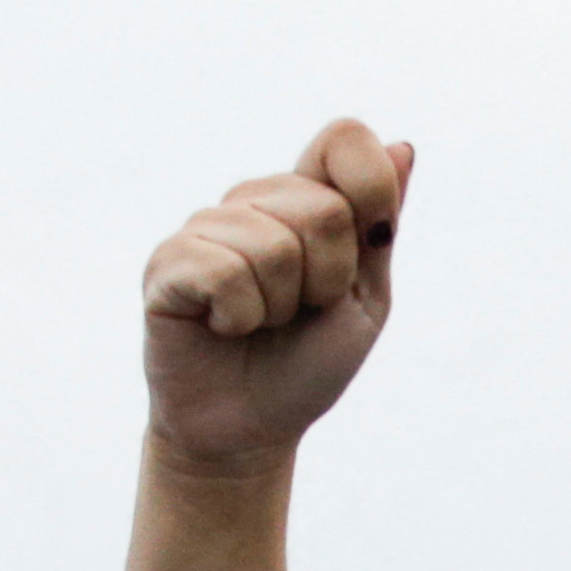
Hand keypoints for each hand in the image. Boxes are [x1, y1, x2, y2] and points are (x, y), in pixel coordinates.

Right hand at [142, 123, 409, 474]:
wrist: (249, 432)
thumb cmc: (306, 366)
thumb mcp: (363, 300)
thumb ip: (379, 227)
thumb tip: (403, 146)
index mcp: (304, 199)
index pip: (345, 139)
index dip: (371, 189)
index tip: (365, 249)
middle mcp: (252, 200)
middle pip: (322, 209)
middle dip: (327, 281)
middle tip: (299, 313)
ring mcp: (206, 227)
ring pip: (273, 246)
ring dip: (279, 308)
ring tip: (258, 324)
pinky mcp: (167, 263)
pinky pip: (225, 274)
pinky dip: (239, 318)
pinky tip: (223, 328)